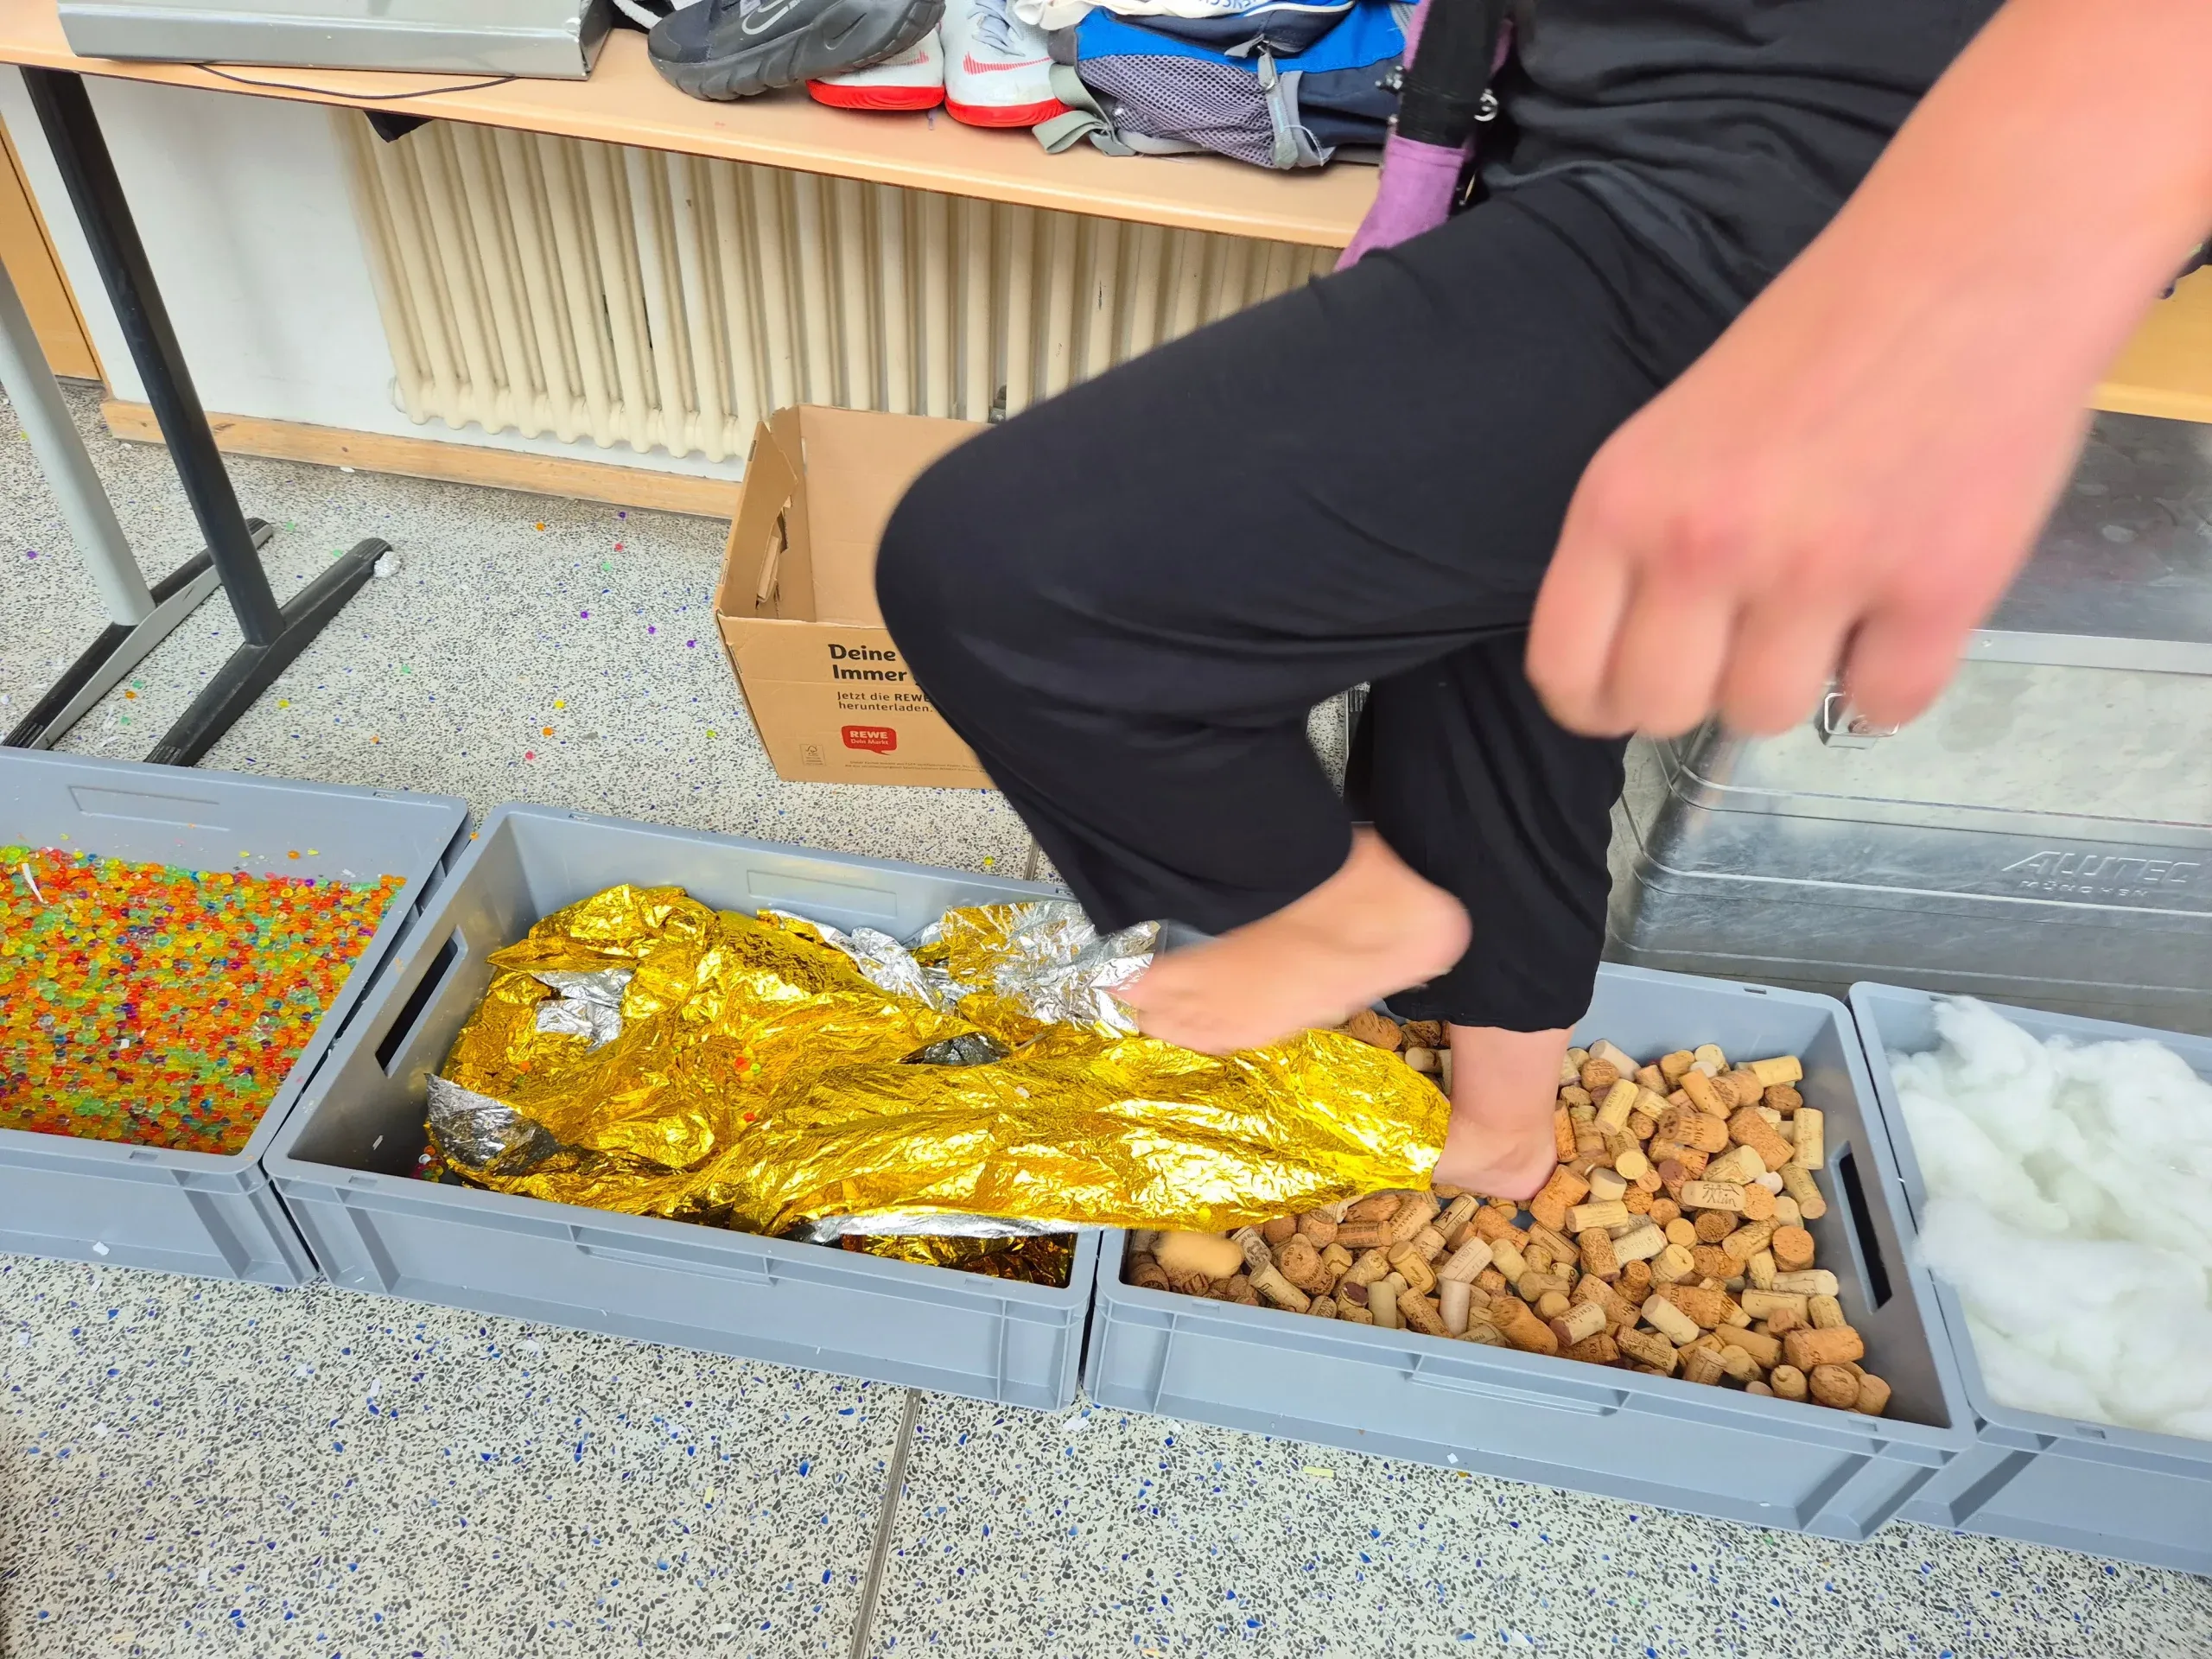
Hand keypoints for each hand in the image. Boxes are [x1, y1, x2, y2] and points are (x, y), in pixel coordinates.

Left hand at [1526, 254, 2091, 739]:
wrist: (1975, 258)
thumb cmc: (1823, 336)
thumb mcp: (1677, 430)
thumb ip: (1645, 541)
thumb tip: (1638, 656)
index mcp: (1622, 502)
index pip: (1566, 670)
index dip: (1601, 696)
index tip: (1634, 687)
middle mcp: (1704, 546)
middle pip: (1661, 710)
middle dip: (1700, 689)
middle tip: (1747, 635)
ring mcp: (1818, 573)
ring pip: (1765, 717)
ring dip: (1799, 679)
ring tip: (1833, 601)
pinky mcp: (1933, 593)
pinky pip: (1881, 707)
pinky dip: (1892, 678)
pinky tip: (1902, 609)